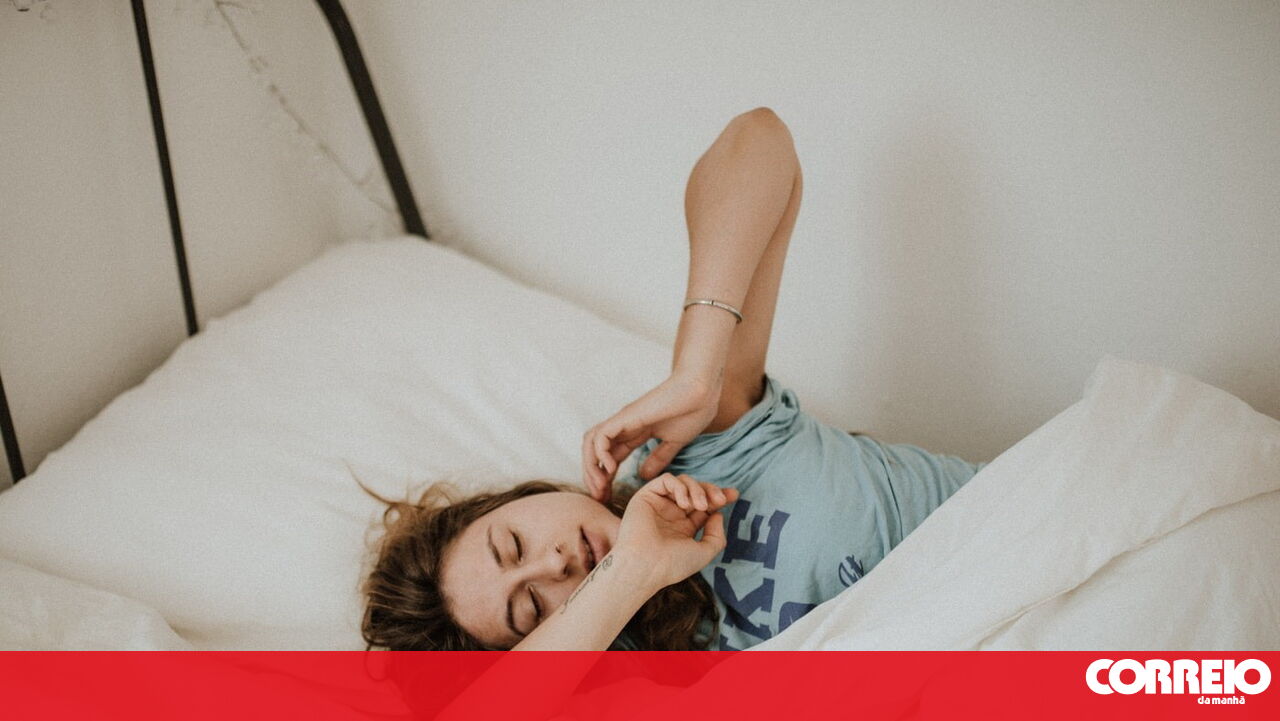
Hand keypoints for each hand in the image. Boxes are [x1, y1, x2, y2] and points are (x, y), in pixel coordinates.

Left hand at [582, 372, 720, 501]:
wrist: (702, 392)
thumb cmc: (692, 412)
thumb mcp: (673, 442)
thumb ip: (659, 458)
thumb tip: (643, 475)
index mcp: (635, 433)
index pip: (611, 458)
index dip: (606, 479)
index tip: (608, 498)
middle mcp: (624, 427)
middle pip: (595, 452)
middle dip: (593, 476)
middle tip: (600, 497)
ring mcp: (623, 421)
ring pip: (592, 443)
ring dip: (591, 466)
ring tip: (600, 487)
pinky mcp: (626, 417)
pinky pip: (601, 436)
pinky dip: (600, 453)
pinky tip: (610, 468)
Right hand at [614, 474, 738, 591]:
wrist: (645, 567)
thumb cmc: (672, 565)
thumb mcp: (704, 552)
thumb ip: (716, 535)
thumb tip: (717, 514)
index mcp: (684, 528)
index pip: (704, 506)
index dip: (719, 497)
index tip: (734, 495)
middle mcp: (671, 514)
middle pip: (696, 490)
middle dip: (711, 490)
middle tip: (720, 500)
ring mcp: (659, 504)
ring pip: (683, 482)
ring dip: (697, 489)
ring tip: (700, 506)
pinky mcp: (646, 496)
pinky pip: (666, 480)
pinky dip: (679, 487)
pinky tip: (684, 504)